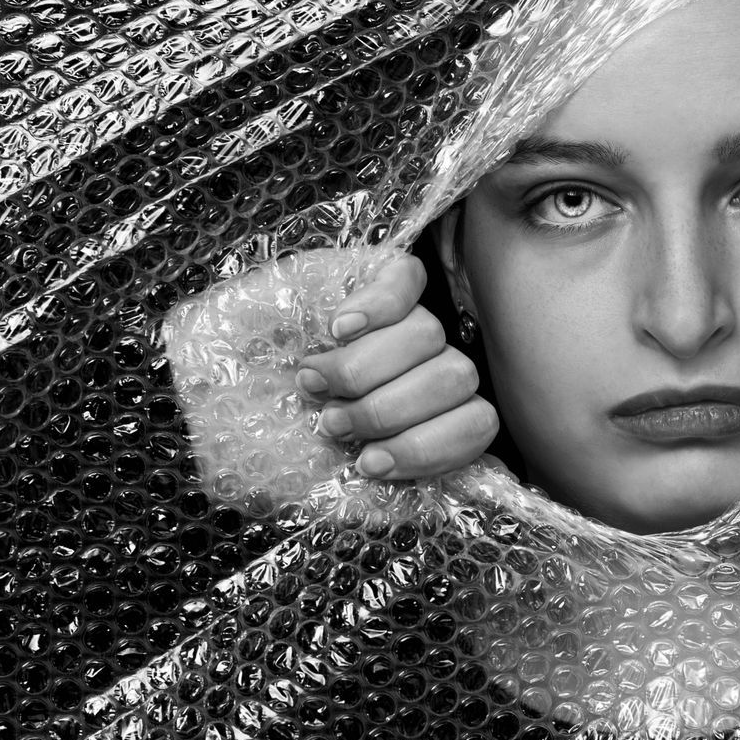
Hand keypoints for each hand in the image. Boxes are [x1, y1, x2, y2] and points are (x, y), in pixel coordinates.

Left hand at [292, 253, 498, 480]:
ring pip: (454, 377)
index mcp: (387, 307)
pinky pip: (476, 428)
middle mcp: (428, 335)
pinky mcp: (472, 423)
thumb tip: (263, 338)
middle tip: (321, 406)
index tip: (336, 329)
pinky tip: (378, 463)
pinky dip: (425, 449)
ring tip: (341, 436)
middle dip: (365, 374)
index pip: (404, 276)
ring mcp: (456, 377)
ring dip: (391, 413)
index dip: (378, 300)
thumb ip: (278, 335)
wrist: (323, 455)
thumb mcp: (282, 362)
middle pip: (426, 333)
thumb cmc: (304, 402)